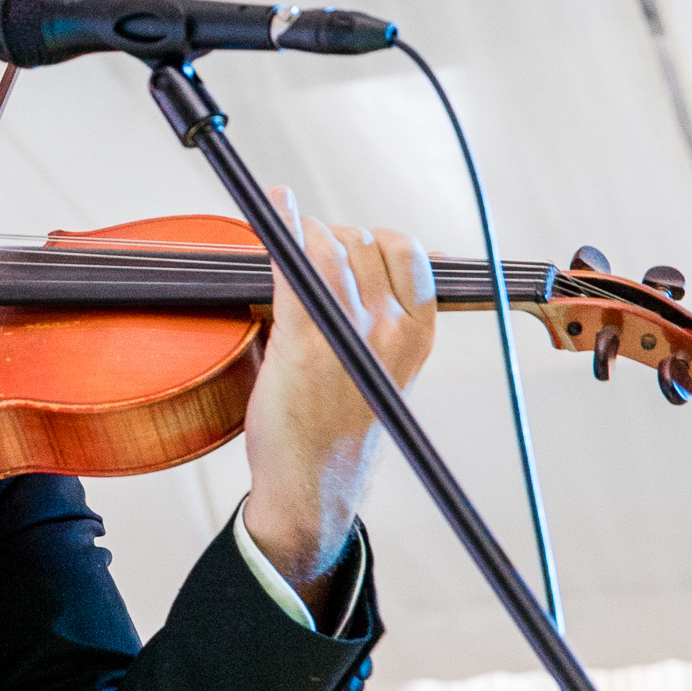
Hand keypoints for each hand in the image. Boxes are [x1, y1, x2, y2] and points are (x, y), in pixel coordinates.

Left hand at [240, 187, 435, 609]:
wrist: (313, 487)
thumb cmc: (342, 426)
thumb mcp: (390, 370)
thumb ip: (396, 317)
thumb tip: (404, 261)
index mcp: (418, 334)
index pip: (408, 252)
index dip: (372, 239)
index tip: (349, 246)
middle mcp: (390, 331)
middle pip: (363, 242)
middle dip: (332, 236)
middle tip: (309, 252)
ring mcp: (346, 336)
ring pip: (329, 247)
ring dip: (304, 233)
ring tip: (290, 239)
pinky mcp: (301, 344)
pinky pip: (294, 265)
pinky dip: (282, 224)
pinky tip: (273, 203)